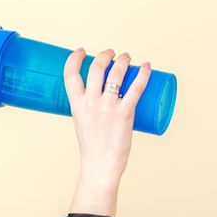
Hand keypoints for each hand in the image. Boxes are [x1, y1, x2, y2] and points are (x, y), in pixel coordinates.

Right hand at [63, 48, 151, 184]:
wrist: (100, 165)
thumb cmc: (93, 147)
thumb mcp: (82, 122)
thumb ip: (88, 107)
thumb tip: (102, 95)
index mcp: (76, 104)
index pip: (70, 74)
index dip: (74, 58)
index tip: (81, 51)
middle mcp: (91, 102)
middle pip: (96, 68)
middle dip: (104, 55)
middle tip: (111, 54)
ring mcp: (108, 107)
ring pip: (115, 74)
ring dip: (122, 60)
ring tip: (126, 57)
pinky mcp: (125, 113)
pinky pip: (136, 88)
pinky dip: (143, 75)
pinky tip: (146, 66)